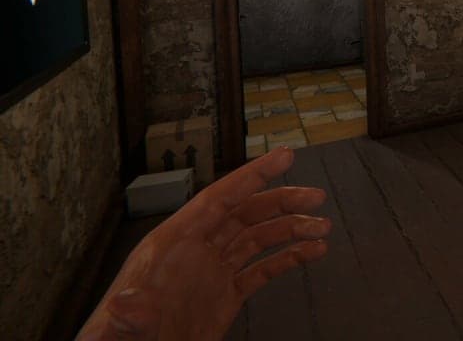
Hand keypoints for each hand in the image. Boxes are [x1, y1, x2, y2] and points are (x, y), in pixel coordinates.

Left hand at [78, 147, 330, 340]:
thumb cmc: (122, 339)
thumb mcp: (123, 328)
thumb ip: (128, 316)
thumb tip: (124, 305)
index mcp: (173, 244)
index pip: (219, 199)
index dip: (252, 176)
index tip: (284, 158)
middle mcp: (195, 251)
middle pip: (245, 214)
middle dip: (282, 202)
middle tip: (316, 197)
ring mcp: (212, 273)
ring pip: (257, 238)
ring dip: (291, 229)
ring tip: (322, 228)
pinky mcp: (224, 296)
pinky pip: (261, 269)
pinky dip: (288, 259)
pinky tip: (311, 253)